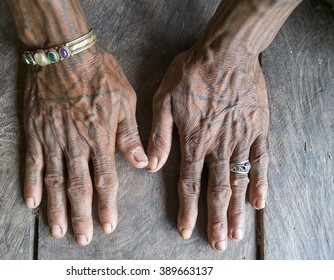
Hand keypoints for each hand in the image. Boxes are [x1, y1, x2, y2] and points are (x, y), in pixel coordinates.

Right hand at [23, 44, 147, 245]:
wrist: (65, 52)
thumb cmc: (99, 73)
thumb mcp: (124, 100)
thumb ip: (130, 134)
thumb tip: (142, 163)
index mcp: (100, 138)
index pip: (105, 179)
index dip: (107, 205)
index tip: (108, 225)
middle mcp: (76, 144)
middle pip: (79, 187)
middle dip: (81, 216)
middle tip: (82, 238)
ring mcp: (53, 139)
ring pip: (55, 180)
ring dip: (56, 208)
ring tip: (57, 230)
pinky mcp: (35, 131)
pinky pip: (32, 161)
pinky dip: (31, 183)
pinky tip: (31, 202)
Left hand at [146, 45, 268, 251]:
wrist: (225, 52)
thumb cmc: (191, 73)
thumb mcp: (164, 100)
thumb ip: (159, 135)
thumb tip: (152, 166)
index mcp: (193, 140)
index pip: (188, 184)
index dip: (187, 210)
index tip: (187, 230)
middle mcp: (217, 146)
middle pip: (216, 190)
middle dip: (215, 220)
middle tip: (217, 244)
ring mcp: (240, 138)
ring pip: (238, 181)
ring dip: (236, 210)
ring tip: (236, 233)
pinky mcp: (258, 128)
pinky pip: (262, 160)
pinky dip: (261, 182)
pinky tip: (260, 202)